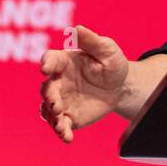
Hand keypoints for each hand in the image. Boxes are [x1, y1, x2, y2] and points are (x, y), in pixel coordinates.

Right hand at [39, 25, 128, 143]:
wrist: (120, 87)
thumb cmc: (111, 63)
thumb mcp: (106, 49)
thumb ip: (92, 41)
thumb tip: (77, 28)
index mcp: (64, 62)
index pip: (49, 60)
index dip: (46, 63)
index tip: (46, 68)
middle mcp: (58, 82)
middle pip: (46, 89)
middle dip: (48, 96)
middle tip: (56, 103)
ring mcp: (61, 100)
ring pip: (48, 110)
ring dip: (51, 117)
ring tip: (60, 124)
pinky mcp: (69, 117)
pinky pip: (61, 125)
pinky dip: (61, 132)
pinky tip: (67, 137)